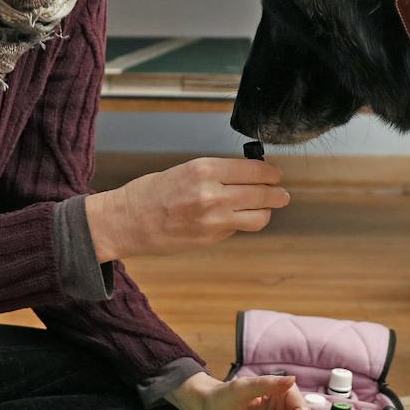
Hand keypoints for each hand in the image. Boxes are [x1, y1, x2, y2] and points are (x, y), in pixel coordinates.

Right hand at [83, 157, 288, 260]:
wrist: (126, 221)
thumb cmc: (151, 193)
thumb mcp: (185, 171)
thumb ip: (217, 174)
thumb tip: (247, 177)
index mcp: (205, 170)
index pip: (254, 170)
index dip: (270, 173)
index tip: (275, 174)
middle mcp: (213, 194)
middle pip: (263, 194)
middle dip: (277, 194)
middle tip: (282, 194)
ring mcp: (213, 220)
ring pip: (259, 217)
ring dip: (266, 212)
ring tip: (265, 209)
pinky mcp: (211, 238)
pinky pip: (238, 229)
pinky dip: (242, 223)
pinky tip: (236, 218)